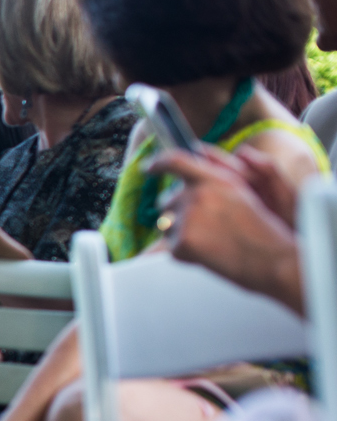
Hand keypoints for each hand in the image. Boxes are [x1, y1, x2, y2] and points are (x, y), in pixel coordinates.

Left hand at [149, 146, 303, 306]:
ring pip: (165, 223)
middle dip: (178, 212)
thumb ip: (213, 180)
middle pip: (167, 200)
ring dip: (180, 231)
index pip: (175, 161)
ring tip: (211, 240)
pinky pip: (171, 246)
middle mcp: (198, 195)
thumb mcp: (240, 192)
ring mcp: (188, 219)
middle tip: (206, 227)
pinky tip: (208, 254)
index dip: (158, 163)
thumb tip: (188, 173)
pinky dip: (184, 253)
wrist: (272, 259)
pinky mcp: (182, 243)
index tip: (149, 168)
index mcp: (215, 179)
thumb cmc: (259, 228)